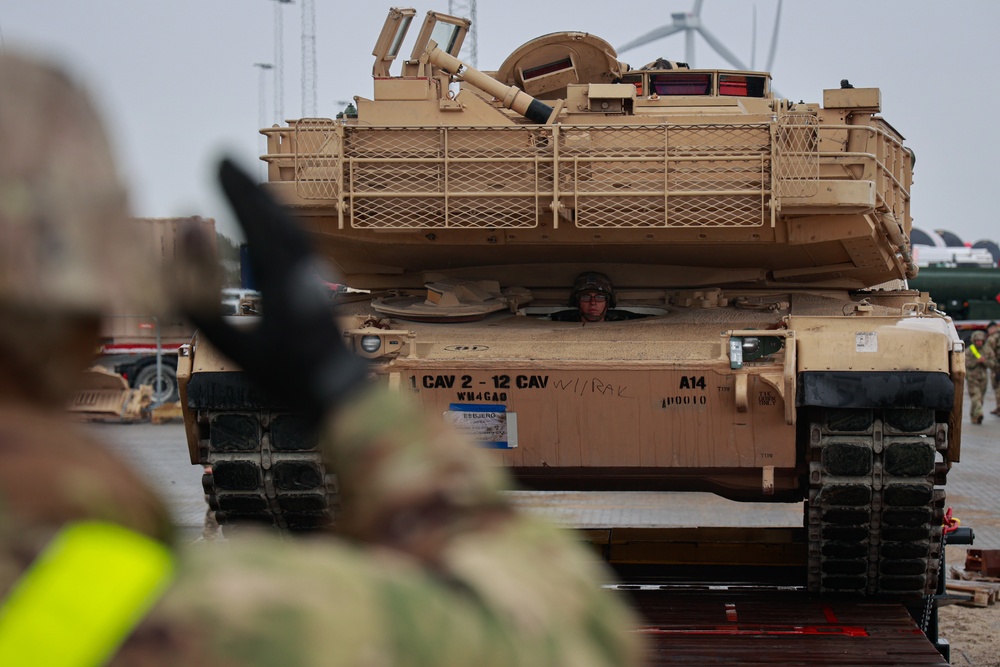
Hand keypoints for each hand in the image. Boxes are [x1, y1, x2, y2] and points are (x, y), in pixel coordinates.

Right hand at [187, 158, 368, 421]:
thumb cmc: (280, 373)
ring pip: (290, 225)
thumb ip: (204, 304)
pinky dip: (279, 218)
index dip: (236, 193)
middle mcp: (304, 271)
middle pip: (275, 217)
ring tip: (241, 178)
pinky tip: (269, 215)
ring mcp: (315, 275)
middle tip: (222, 158)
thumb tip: (193, 256)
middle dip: (248, 186)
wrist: (333, 388)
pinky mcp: (318, 281)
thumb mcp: (232, 346)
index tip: (215, 164)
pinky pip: (297, 238)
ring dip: (265, 199)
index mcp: (283, 282)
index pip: (257, 225)